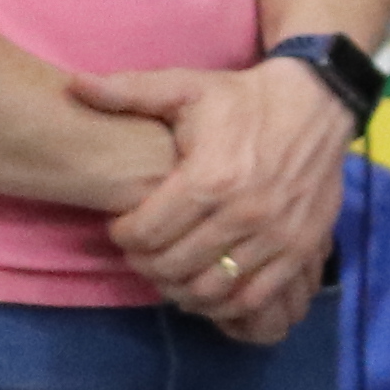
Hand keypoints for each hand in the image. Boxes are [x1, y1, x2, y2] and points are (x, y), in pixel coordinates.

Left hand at [81, 60, 347, 341]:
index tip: (122, 227)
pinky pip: (255, 297)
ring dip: (182, 288)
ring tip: (171, 271)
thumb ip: (127, 91)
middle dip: (146, 264)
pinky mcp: (300, 249)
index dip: (123, 236)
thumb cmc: (243, 98)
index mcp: (209, 178)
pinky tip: (209, 288)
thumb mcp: (185, 86)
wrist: (317, 103)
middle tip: (141, 252)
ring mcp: (276, 236)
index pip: (147, 233)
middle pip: (174, 265)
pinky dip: (225, 304)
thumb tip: (72, 85)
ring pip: (212, 289)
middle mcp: (243, 213)